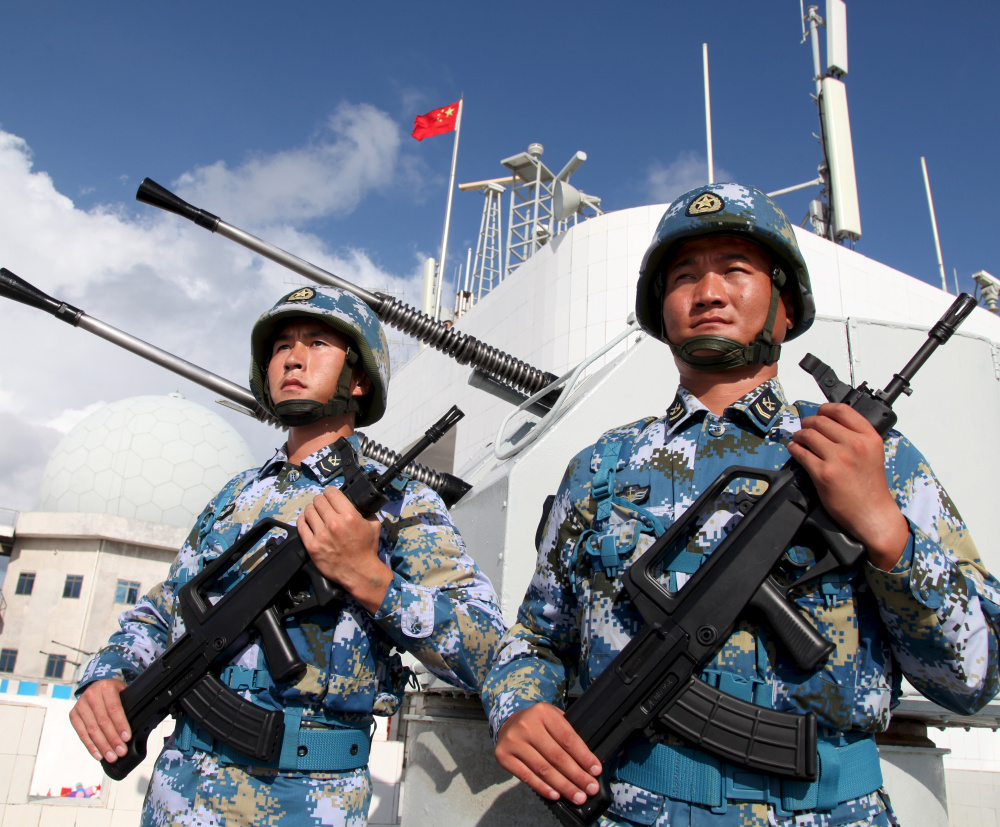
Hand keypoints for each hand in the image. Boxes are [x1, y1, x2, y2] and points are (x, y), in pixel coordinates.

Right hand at [70, 678, 129, 762]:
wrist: (96, 684)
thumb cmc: (113, 692)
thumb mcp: (123, 692)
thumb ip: (127, 706)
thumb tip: (133, 730)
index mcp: (106, 687)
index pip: (114, 708)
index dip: (120, 724)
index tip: (126, 738)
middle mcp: (91, 694)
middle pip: (102, 721)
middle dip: (113, 739)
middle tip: (121, 751)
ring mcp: (80, 705)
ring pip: (92, 729)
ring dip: (102, 746)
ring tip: (111, 756)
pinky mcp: (73, 715)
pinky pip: (82, 734)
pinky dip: (91, 746)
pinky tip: (98, 754)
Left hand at [297, 485, 391, 613]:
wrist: (359, 572)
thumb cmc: (367, 550)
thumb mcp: (373, 525)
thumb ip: (365, 511)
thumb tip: (357, 502)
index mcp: (349, 516)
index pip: (331, 493)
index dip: (330, 492)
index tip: (330, 495)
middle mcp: (334, 523)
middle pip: (318, 500)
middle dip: (321, 500)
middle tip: (323, 504)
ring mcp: (321, 535)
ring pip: (308, 511)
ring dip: (311, 509)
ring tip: (315, 513)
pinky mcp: (312, 546)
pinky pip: (301, 526)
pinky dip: (302, 520)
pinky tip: (306, 520)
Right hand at [495, 703, 601, 804]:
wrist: (508, 722)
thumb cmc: (537, 723)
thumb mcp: (553, 718)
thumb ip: (567, 735)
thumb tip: (589, 764)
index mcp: (543, 712)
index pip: (568, 739)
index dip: (584, 757)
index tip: (596, 771)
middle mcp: (526, 725)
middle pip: (557, 756)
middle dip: (577, 776)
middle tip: (590, 788)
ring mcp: (513, 741)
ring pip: (543, 769)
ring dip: (563, 786)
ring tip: (578, 796)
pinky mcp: (503, 756)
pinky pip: (527, 777)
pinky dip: (543, 788)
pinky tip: (556, 795)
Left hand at [788, 402, 908, 569]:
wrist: (872, 513)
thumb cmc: (872, 487)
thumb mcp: (873, 453)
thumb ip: (856, 436)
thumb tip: (831, 424)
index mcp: (869, 437)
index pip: (842, 410)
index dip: (825, 409)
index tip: (819, 412)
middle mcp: (854, 444)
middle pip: (820, 421)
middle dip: (808, 422)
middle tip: (805, 427)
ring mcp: (838, 458)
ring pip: (808, 435)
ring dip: (799, 435)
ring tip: (798, 439)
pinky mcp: (823, 473)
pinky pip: (801, 452)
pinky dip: (794, 448)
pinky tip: (795, 450)